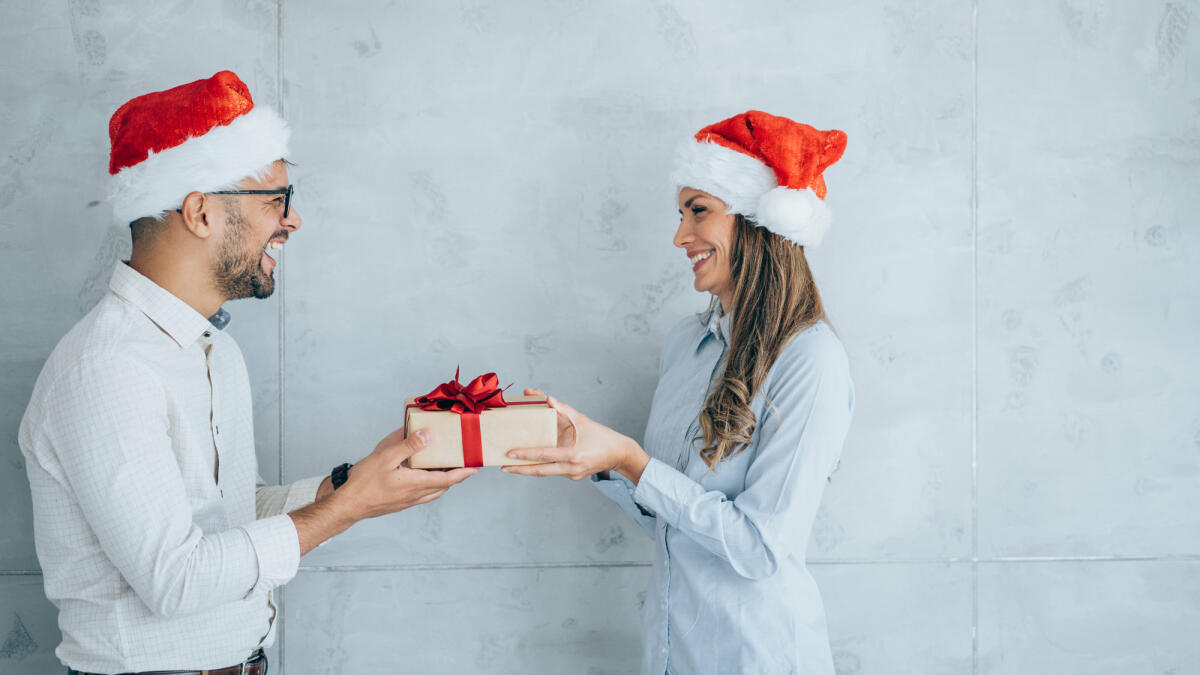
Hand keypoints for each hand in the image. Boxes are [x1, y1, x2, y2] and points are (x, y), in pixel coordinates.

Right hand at [341, 427, 477, 518]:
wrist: (348, 505)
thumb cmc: (364, 482)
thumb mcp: (386, 457)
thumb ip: (409, 446)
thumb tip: (429, 435)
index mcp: (417, 484)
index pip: (449, 479)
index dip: (464, 472)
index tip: (476, 467)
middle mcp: (416, 495)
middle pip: (444, 486)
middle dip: (456, 475)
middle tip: (463, 463)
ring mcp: (408, 501)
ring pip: (433, 492)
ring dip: (442, 481)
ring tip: (444, 468)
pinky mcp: (400, 504)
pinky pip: (422, 495)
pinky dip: (429, 485)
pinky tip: (421, 477)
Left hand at [501, 389, 649, 483]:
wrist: (621, 454)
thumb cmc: (604, 437)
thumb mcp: (584, 421)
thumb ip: (564, 410)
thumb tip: (548, 399)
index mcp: (573, 455)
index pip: (544, 455)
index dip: (526, 455)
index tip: (510, 454)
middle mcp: (572, 468)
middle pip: (540, 471)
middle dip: (520, 470)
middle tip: (503, 467)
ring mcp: (573, 474)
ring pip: (547, 472)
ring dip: (530, 469)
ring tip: (513, 465)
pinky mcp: (575, 476)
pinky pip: (556, 471)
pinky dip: (544, 466)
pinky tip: (535, 462)